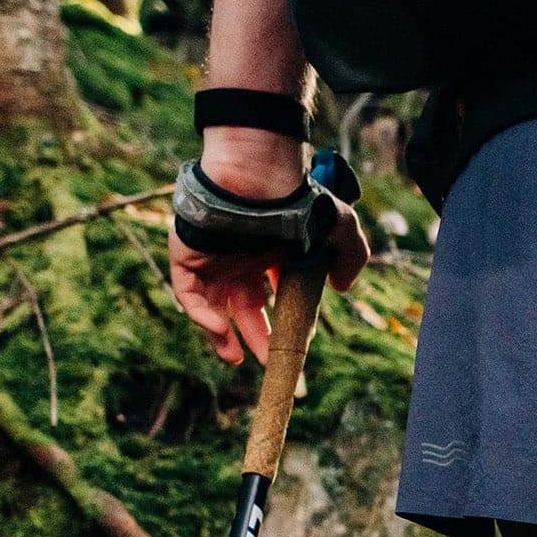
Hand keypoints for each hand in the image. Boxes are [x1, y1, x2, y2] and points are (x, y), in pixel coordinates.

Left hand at [168, 129, 369, 366]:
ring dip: (223, 338)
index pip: (273, 299)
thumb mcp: (340, 229)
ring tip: (237, 358)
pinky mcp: (186, 257)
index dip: (283, 325)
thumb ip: (350, 258)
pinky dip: (202, 319)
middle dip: (257, 340)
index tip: (294, 345)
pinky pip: (188, 297)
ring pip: (212, 309)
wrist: (257, 172)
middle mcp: (239, 259)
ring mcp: (211, 259)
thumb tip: (342, 287)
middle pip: (244, 310)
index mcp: (269, 254)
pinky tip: (223, 333)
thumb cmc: (297, 196)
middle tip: (269, 364)